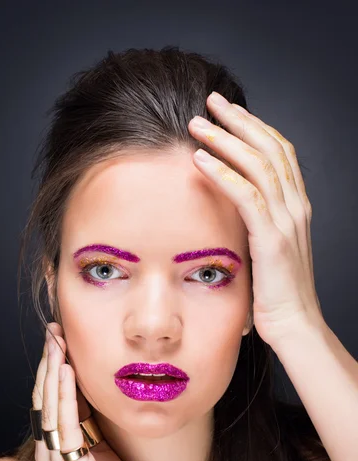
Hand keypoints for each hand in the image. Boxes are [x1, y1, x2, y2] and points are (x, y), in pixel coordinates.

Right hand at [32, 322, 151, 460]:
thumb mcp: (98, 449)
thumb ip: (88, 423)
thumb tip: (89, 387)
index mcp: (52, 449)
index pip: (47, 400)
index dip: (50, 369)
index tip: (57, 339)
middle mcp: (47, 454)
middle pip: (43, 399)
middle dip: (48, 362)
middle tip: (54, 330)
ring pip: (50, 407)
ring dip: (54, 371)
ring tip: (57, 342)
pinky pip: (67, 425)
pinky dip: (66, 395)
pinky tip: (68, 371)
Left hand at [188, 93, 325, 349]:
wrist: (295, 326)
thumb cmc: (276, 293)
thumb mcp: (267, 249)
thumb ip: (255, 223)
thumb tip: (227, 207)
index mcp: (295, 206)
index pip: (279, 152)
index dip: (253, 126)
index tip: (226, 112)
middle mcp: (296, 206)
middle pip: (270, 148)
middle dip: (239, 121)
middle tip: (210, 102)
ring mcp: (287, 221)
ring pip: (258, 165)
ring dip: (225, 140)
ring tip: (198, 124)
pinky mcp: (272, 240)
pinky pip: (247, 196)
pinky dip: (223, 173)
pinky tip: (201, 159)